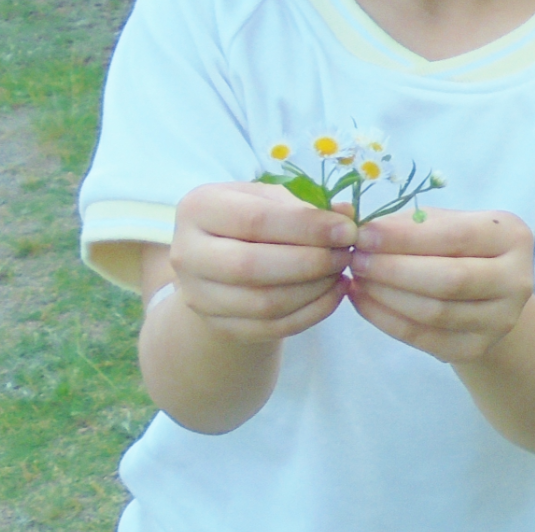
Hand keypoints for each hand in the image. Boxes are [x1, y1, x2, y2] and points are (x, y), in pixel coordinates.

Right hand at [170, 182, 356, 341]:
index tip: (347, 230)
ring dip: (314, 290)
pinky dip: (311, 313)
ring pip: (265, 303)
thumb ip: (307, 206)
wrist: (220, 263)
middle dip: (311, 262)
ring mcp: (198, 296)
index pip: (255, 220)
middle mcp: (187, 253)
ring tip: (341, 273)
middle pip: (253, 266)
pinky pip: (272, 328)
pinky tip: (333, 294)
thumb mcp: (272, 200)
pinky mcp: (219, 326)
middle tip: (346, 255)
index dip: (307, 227)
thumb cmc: (250, 221)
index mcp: (198, 208)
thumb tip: (348, 215)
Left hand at [348, 208, 533, 364]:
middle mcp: (516, 280)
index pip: (454, 237)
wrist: (487, 293)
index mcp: (510, 236)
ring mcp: (500, 320)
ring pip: (433, 313)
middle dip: (393, 269)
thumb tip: (347, 216)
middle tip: (355, 259)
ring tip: (356, 278)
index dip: (404, 238)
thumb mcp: (441, 223)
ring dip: (385, 295)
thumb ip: (403, 221)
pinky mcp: (476, 348)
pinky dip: (385, 320)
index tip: (363, 234)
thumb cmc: (457, 247)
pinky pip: (423, 338)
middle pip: (448, 280)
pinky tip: (363, 300)